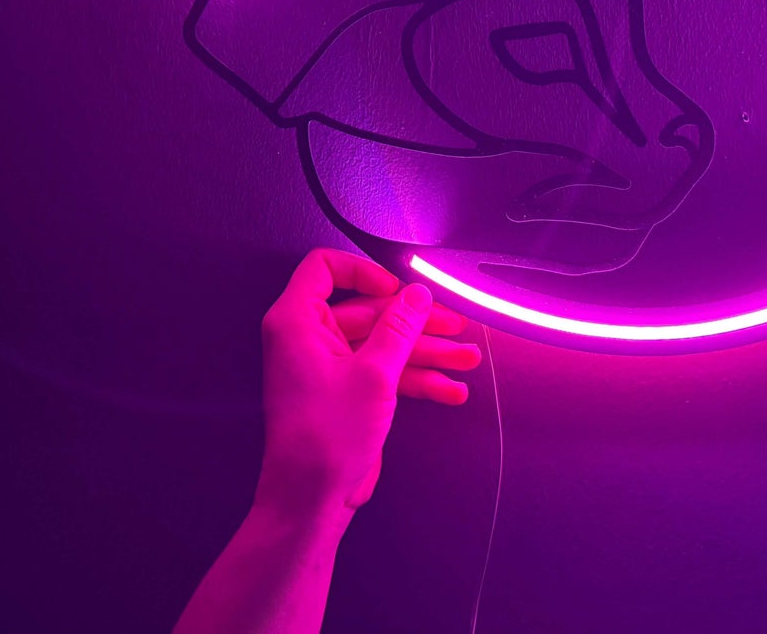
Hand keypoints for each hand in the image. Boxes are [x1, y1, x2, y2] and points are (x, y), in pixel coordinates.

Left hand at [253, 248, 480, 522]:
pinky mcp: (347, 392)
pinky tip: (451, 390)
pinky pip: (384, 373)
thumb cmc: (328, 433)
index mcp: (298, 321)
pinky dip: (415, 380)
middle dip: (416, 323)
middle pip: (368, 312)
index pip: (325, 269)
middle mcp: (310, 337)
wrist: (312, 498)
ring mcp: (330, 366)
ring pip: (383, 344)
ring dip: (426, 353)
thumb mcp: (374, 374)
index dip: (364, 272)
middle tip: (457, 327)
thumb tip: (419, 294)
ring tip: (468, 359)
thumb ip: (400, 328)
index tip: (398, 289)